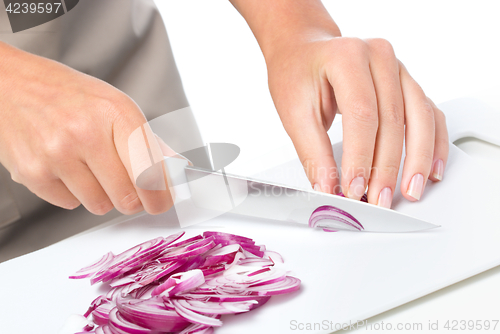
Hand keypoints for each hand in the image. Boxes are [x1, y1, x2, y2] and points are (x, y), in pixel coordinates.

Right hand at [0, 42, 174, 214]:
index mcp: (116, 113)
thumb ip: (147, 142)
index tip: (161, 203)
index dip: (160, 196)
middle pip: (128, 197)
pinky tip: (65, 167)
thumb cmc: (67, 95)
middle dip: (132, 197)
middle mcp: (86, 133)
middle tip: (126, 186)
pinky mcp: (32, 173)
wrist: (9, 84)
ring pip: (100, 205)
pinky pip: (69, 204)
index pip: (150, 171)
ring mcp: (57, 155)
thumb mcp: (116, 105)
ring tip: (89, 167)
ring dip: (102, 195)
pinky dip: (72, 193)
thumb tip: (173, 172)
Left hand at [266, 35, 447, 206]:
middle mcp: (378, 56)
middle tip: (378, 199)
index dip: (361, 156)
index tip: (355, 188)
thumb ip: (313, 153)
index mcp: (347, 56)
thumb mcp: (294, 112)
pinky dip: (434, 143)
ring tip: (411, 190)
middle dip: (387, 167)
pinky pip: (430, 114)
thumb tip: (329, 188)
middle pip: (393, 119)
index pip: (361, 114)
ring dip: (418, 159)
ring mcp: (398, 69)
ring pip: (420, 117)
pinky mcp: (407, 84)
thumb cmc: (296, 74)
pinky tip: (432, 169)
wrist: (304, 52)